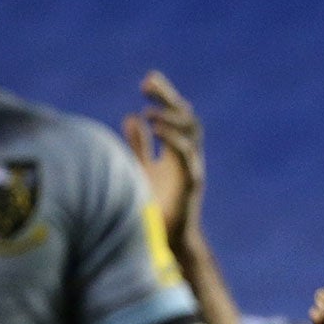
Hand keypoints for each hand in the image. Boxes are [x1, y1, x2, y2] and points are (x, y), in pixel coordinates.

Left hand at [123, 70, 205, 246]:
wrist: (164, 243)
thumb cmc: (152, 210)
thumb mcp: (140, 170)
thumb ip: (138, 145)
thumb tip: (131, 116)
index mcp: (176, 152)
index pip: (175, 115)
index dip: (164, 96)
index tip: (147, 81)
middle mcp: (187, 156)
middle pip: (185, 117)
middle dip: (168, 96)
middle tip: (148, 81)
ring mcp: (192, 168)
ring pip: (191, 131)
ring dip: (170, 115)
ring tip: (149, 107)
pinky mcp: (191, 183)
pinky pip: (186, 154)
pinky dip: (172, 137)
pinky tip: (154, 126)